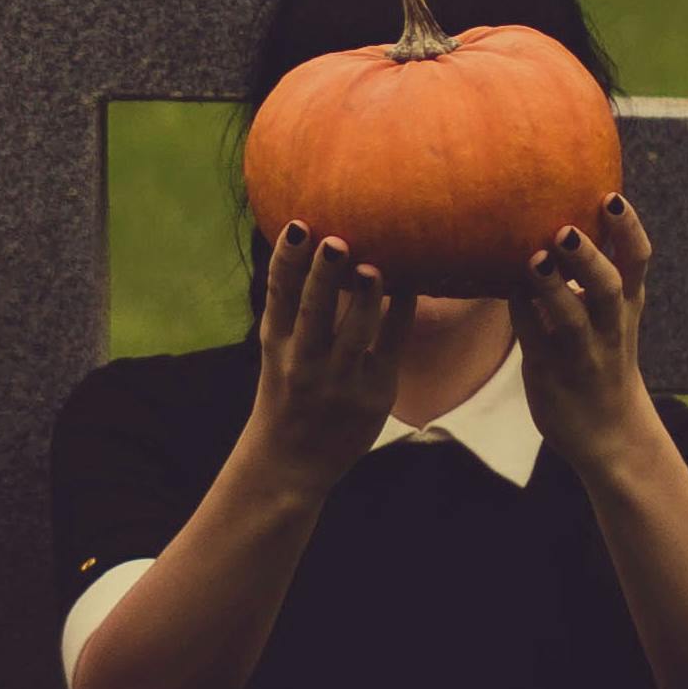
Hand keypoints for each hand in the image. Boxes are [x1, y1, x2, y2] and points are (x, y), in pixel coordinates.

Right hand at [247, 223, 411, 491]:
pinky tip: (411, 283)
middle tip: (335, 241)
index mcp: (277, 343)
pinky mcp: (375, 392)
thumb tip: (310, 243)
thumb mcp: (277, 351)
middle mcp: (304, 360)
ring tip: (372, 267)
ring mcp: (340, 379)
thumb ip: (292, 308)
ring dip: (365, 296)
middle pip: (314, 310)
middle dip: (323, 276)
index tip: (298, 226)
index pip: (278, 294)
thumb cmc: (287, 392)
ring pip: (355, 331)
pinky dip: (400, 311)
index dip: (286, 259)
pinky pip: (393, 344)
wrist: (290, 462)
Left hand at [513, 192, 654, 475]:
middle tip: (566, 229)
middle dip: (588, 257)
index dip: (628, 229)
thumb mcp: (611, 313)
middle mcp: (610, 327)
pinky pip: (533, 339)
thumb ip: (592, 271)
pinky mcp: (550, 373)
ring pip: (572, 320)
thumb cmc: (601, 354)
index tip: (611, 197)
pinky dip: (520, 311)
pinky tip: (502, 285)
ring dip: (553, 289)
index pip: (637, 260)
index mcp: (626, 304)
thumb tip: (556, 211)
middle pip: (608, 286)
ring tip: (534, 261)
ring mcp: (582, 353)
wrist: (608, 433)